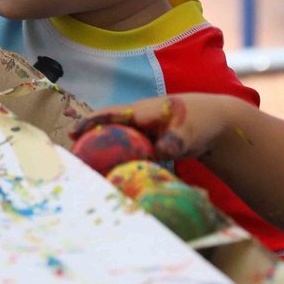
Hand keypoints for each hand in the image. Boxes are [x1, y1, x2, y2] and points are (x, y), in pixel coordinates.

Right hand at [69, 94, 237, 160]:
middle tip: (69, 152)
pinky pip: (124, 149)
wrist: (214, 121)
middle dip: (86, 137)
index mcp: (143, 111)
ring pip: (114, 138)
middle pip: (105, 126)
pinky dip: (114, 157)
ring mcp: (139, 130)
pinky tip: (106, 172)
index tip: (73, 132)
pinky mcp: (144, 142)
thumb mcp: (189, 132)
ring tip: (80, 164)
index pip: (111, 114)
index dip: (91, 122)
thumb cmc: (201, 122)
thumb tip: (161, 152)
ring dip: (98, 148)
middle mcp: (136, 119)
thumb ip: (174, 141)